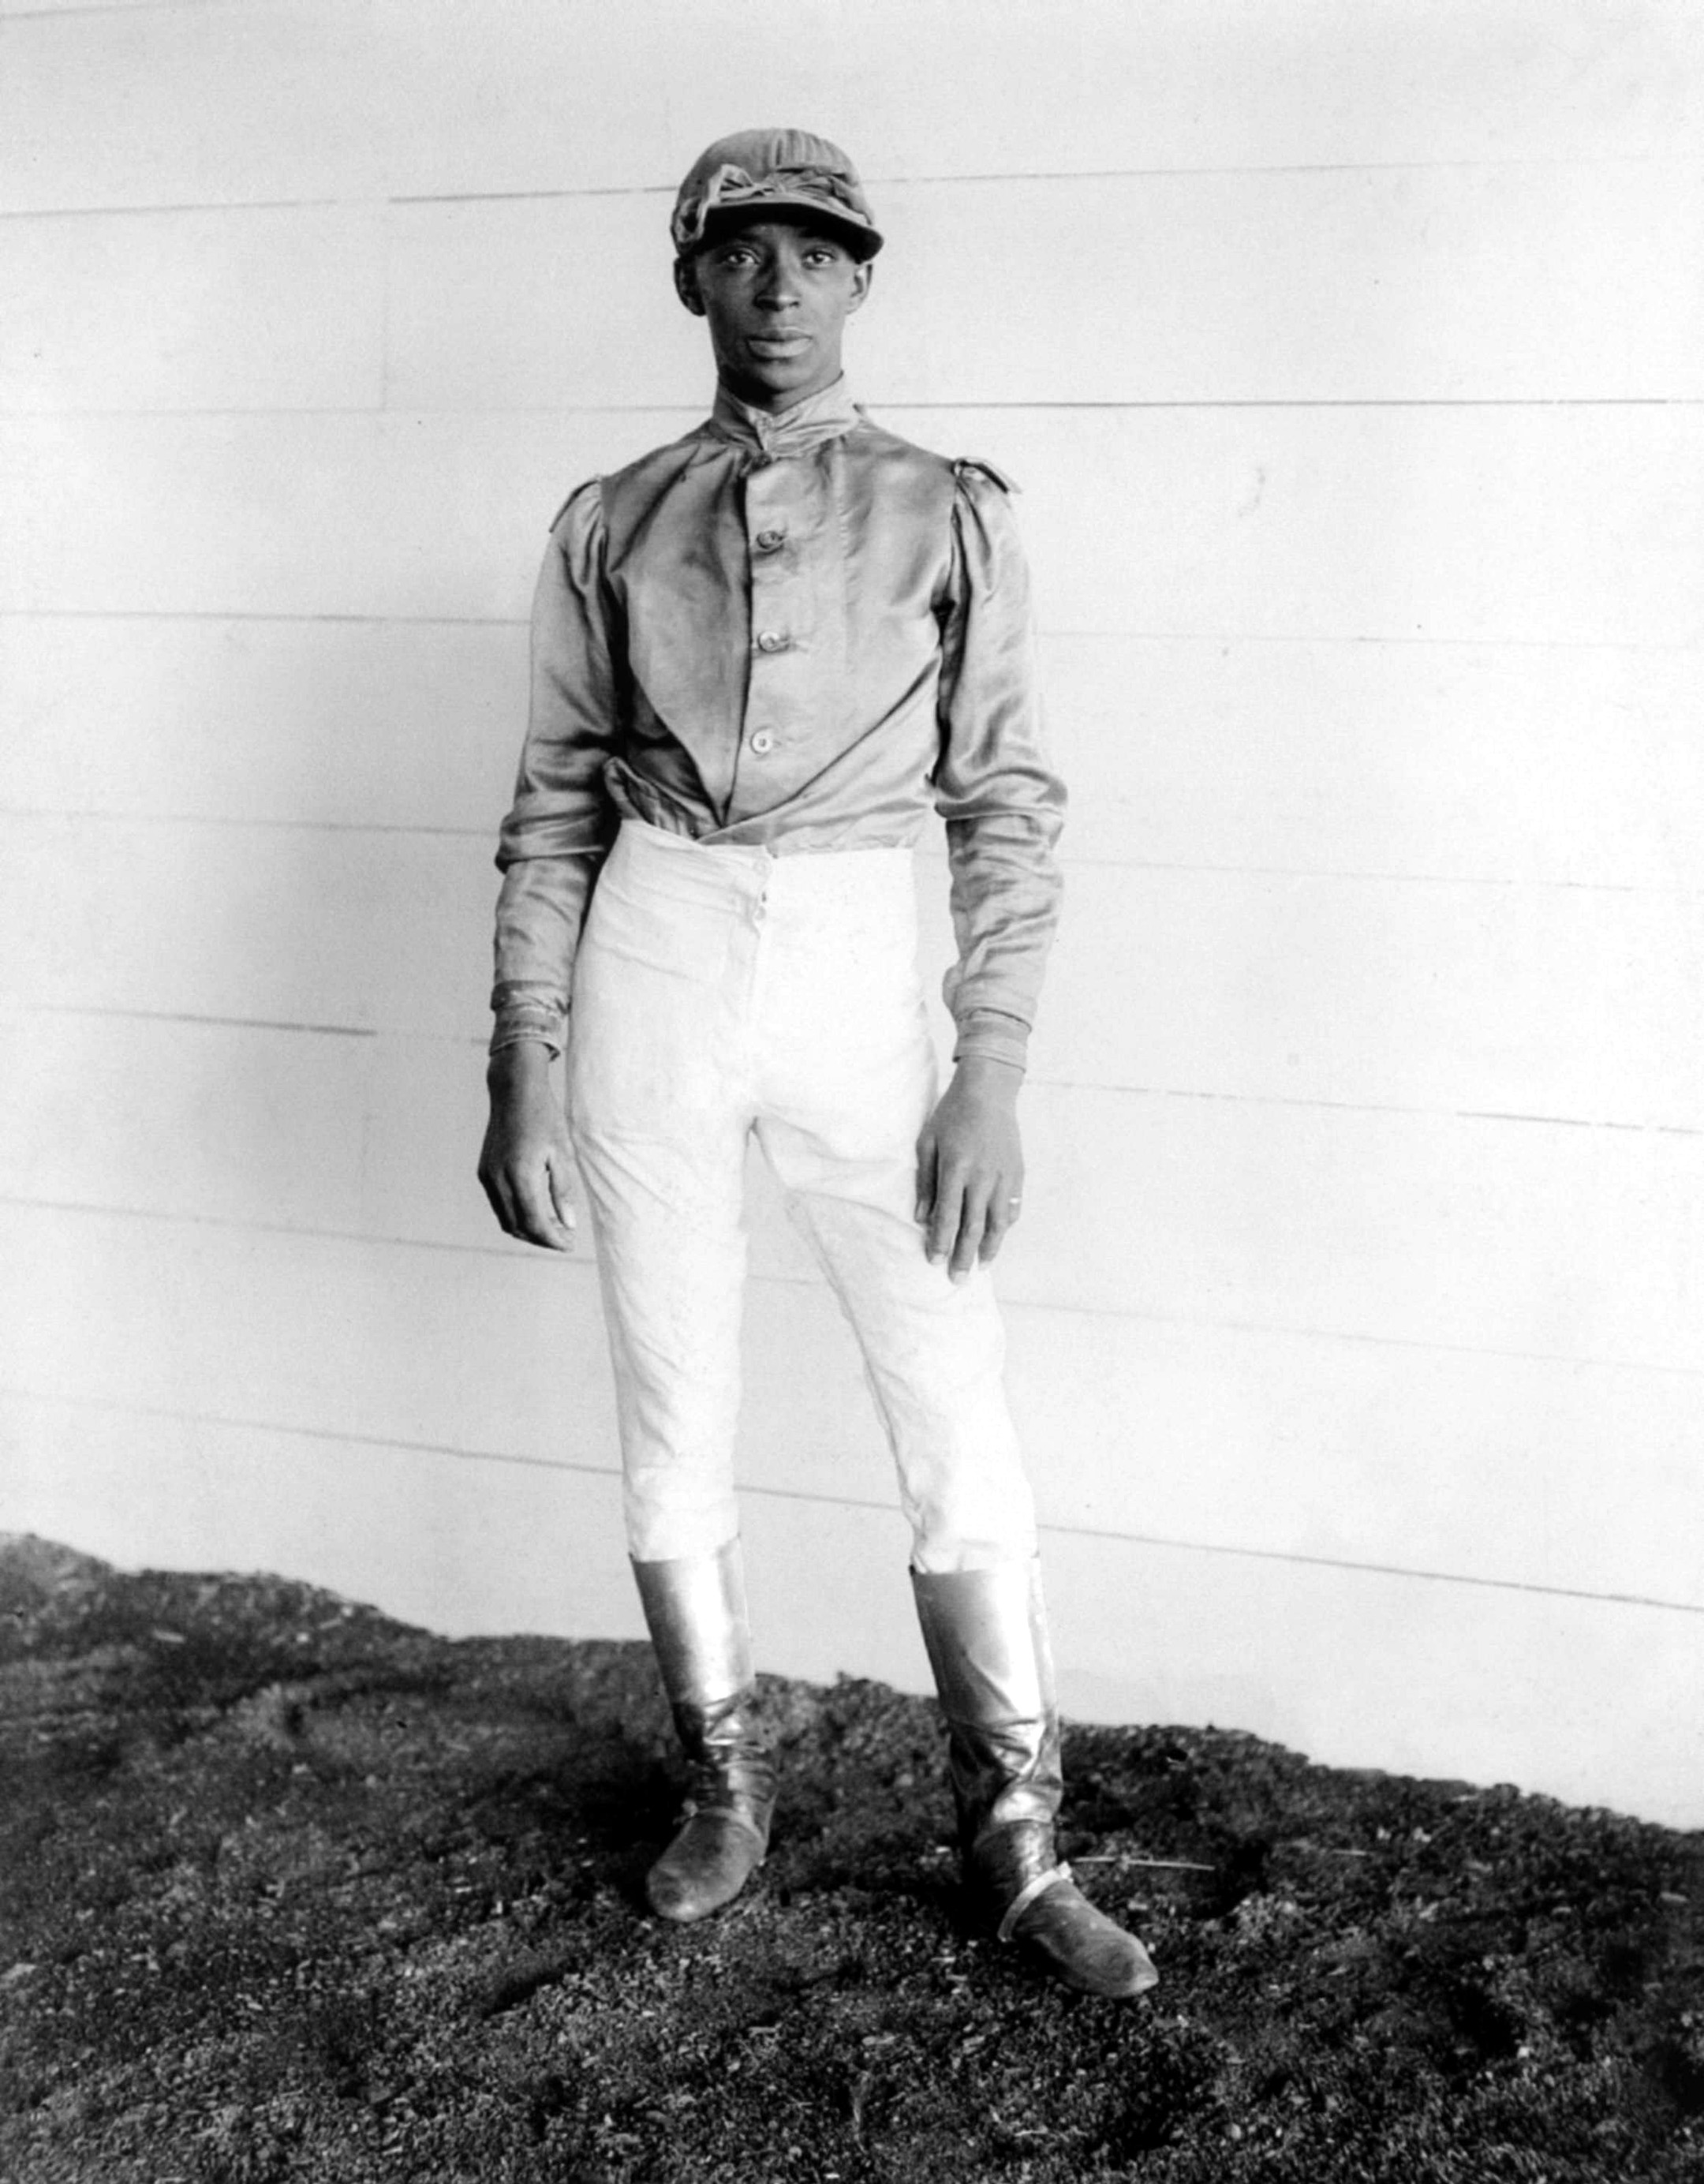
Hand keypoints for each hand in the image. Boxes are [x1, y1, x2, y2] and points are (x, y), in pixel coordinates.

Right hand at [478, 1044, 576, 1251]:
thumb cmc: (544, 1117)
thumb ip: (563, 1190)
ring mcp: (487, 1176)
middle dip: (541, 1238)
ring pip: (505, 1220)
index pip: (535, 1222)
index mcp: (521, 1174)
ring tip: (553, 1226)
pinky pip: (499, 1205)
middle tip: (564, 1238)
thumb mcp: (562, 1152)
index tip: (570, 1245)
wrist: (513, 1091)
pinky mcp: (483, 1172)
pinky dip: (516, 1215)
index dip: (553, 1239)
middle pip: (518, 1226)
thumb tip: (568, 1224)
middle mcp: (498, 1178)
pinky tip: (536, 1209)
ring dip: (528, 1229)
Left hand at [914, 1056, 1024, 1282]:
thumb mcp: (928, 1142)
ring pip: (997, 1224)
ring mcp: (1003, 1177)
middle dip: (963, 1257)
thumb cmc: (951, 1115)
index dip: (940, 1243)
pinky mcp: (1017, 1174)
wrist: (989, 1092)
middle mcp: (982, 1177)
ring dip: (989, 1249)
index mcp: (956, 1169)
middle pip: (973, 1228)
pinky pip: (1012, 1208)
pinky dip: (1004, 1226)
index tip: (934, 1263)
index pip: (947, 1217)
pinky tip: (996, 1238)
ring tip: (981, 1267)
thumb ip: (925, 1182)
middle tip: (957, 1280)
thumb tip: (921, 1218)